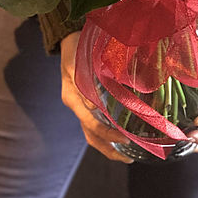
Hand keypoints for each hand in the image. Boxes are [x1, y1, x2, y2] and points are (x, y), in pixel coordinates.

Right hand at [60, 30, 132, 163]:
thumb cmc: (76, 48)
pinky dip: (107, 132)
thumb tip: (95, 105)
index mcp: (72, 98)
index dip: (108, 134)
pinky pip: (94, 122)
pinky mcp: (85, 102)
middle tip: (129, 158)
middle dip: (108, 149)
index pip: (91, 124)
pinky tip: (121, 135)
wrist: (68, 40)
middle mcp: (76, 105)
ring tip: (126, 155)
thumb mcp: (79, 61)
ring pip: (91, 133)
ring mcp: (80, 105)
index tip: (125, 138)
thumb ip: (86, 81)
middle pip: (91, 135)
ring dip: (107, 146)